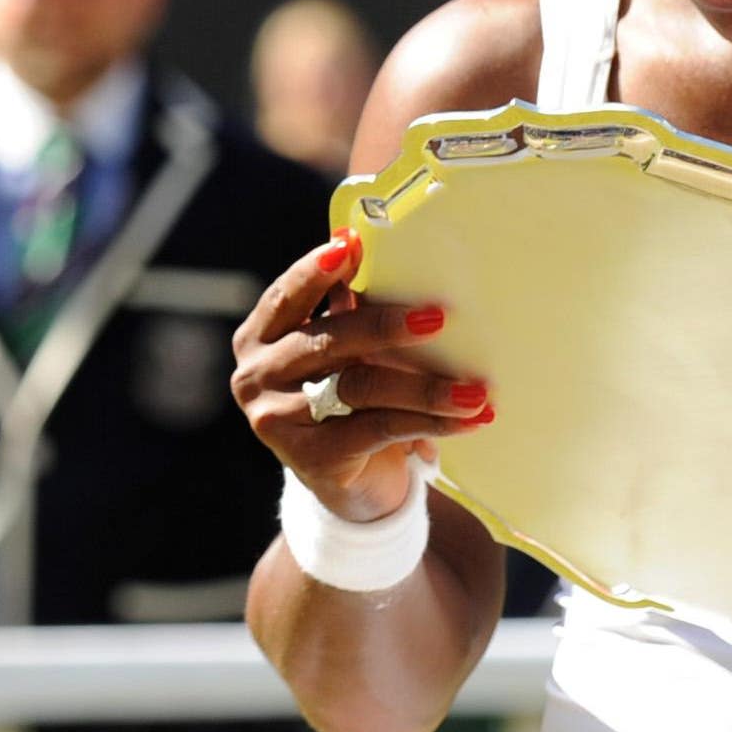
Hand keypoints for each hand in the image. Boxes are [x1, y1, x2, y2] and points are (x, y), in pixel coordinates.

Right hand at [230, 228, 492, 522]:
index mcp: (260, 339)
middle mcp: (256, 377)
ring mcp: (278, 421)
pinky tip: (469, 418)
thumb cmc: (352, 401)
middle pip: (326, 342)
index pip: (285, 297)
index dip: (315, 271)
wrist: (353, 486)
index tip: (351, 246)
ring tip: (475, 388)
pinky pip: (380, 429)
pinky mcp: (312, 460)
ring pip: (360, 389)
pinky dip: (430, 422)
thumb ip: (348, 309)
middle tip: (439, 317)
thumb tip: (368, 245)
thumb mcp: (345, 353)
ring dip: (425, 387)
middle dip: (384, 327)